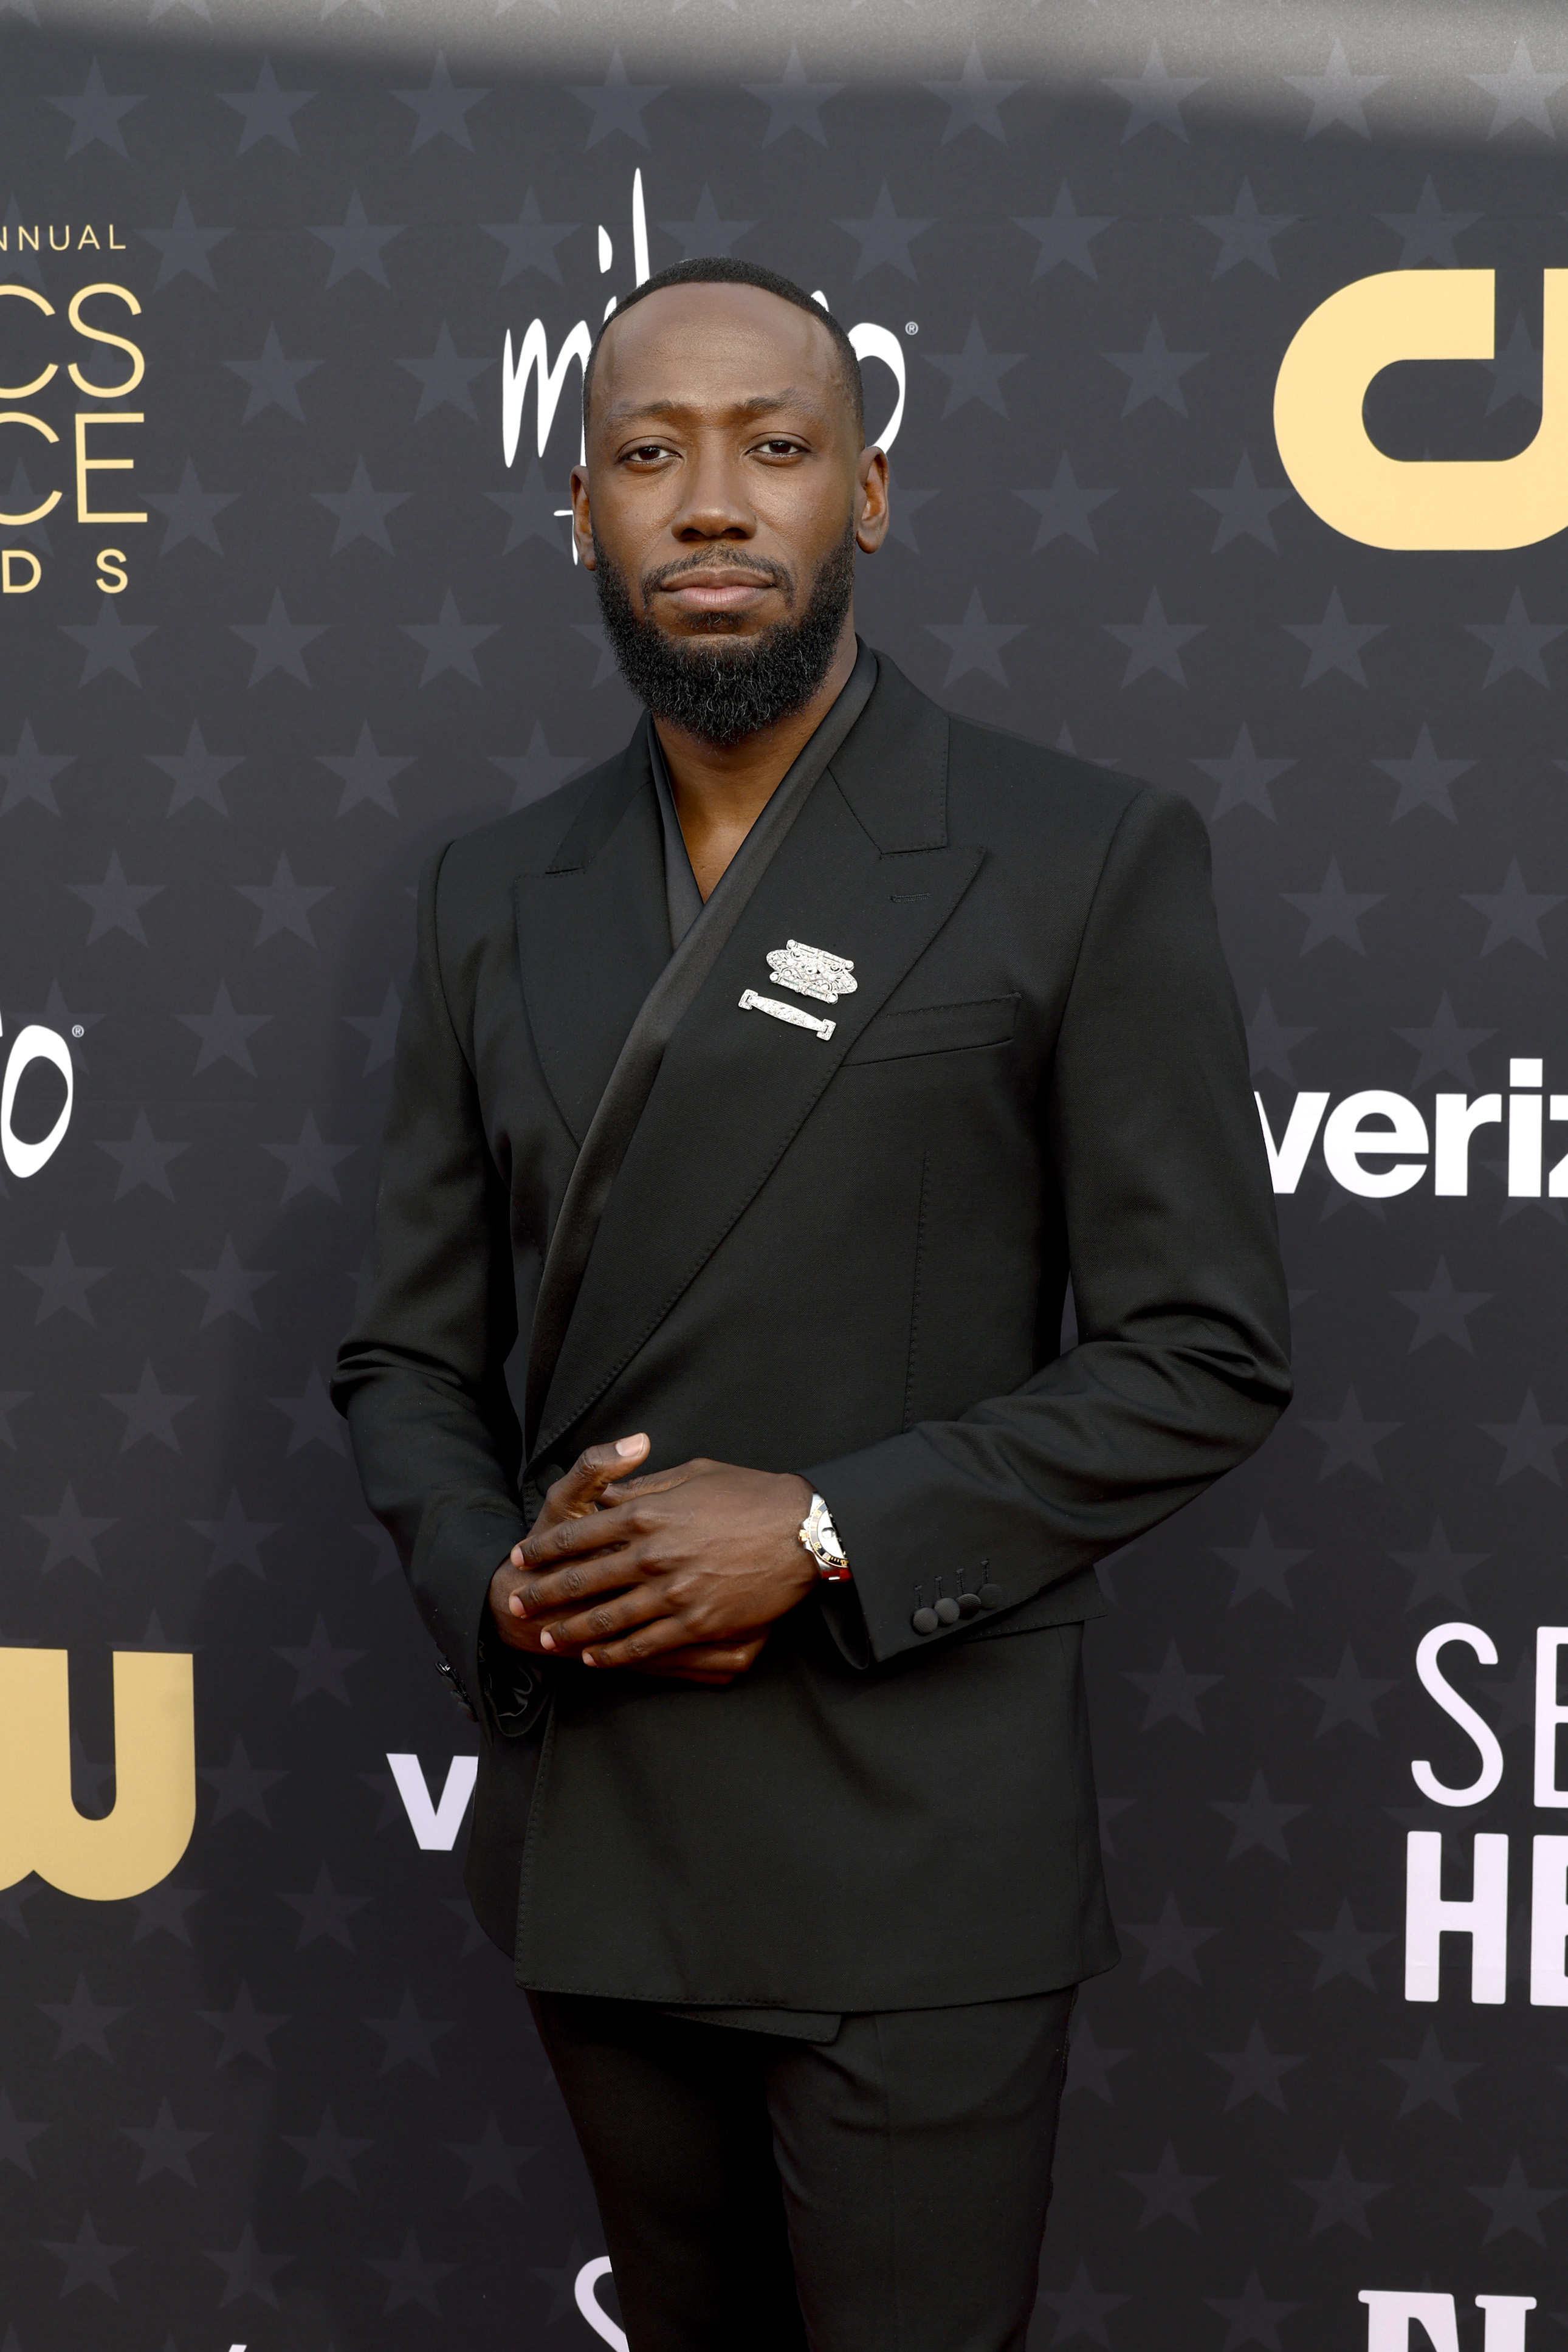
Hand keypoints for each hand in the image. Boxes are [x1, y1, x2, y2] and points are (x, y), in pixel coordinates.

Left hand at [513, 1454, 816, 1669]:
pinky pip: (643, 1644)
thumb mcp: (694, 1473)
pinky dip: (613, 1654)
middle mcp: (651, 1554)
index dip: (544, 1548)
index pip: (578, 1533)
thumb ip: (645, 1485)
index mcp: (647, 1513)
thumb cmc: (751, 1493)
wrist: (802, 1529)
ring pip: (605, 1619)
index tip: (521, 1557)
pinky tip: (595, 1658)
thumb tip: (610, 1497)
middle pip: (580, 1580)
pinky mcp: (695, 1622)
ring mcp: (672, 1592)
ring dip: (570, 1631)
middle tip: (517, 1604)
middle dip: (542, 1594)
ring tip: (547, 1639)